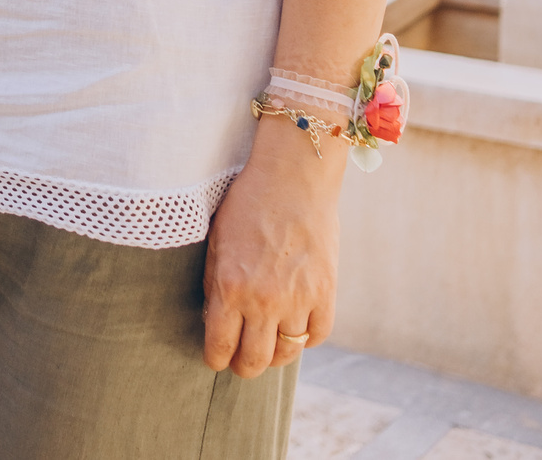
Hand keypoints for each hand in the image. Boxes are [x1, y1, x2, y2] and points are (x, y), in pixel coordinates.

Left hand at [202, 120, 339, 378]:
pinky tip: (296, 326)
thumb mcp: (216, 244)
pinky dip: (306, 338)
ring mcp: (298, 299)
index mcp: (229, 287)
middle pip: (253, 363)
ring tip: (269, 343)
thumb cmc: (247, 204)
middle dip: (244, 365)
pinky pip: (316, 336)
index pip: (219, 350)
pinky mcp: (326, 292)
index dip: (216, 358)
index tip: (217, 355)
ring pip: (286, 354)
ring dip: (275, 354)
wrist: (292, 176)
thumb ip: (215, 287)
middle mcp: (263, 300)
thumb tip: (216, 323)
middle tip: (243, 358)